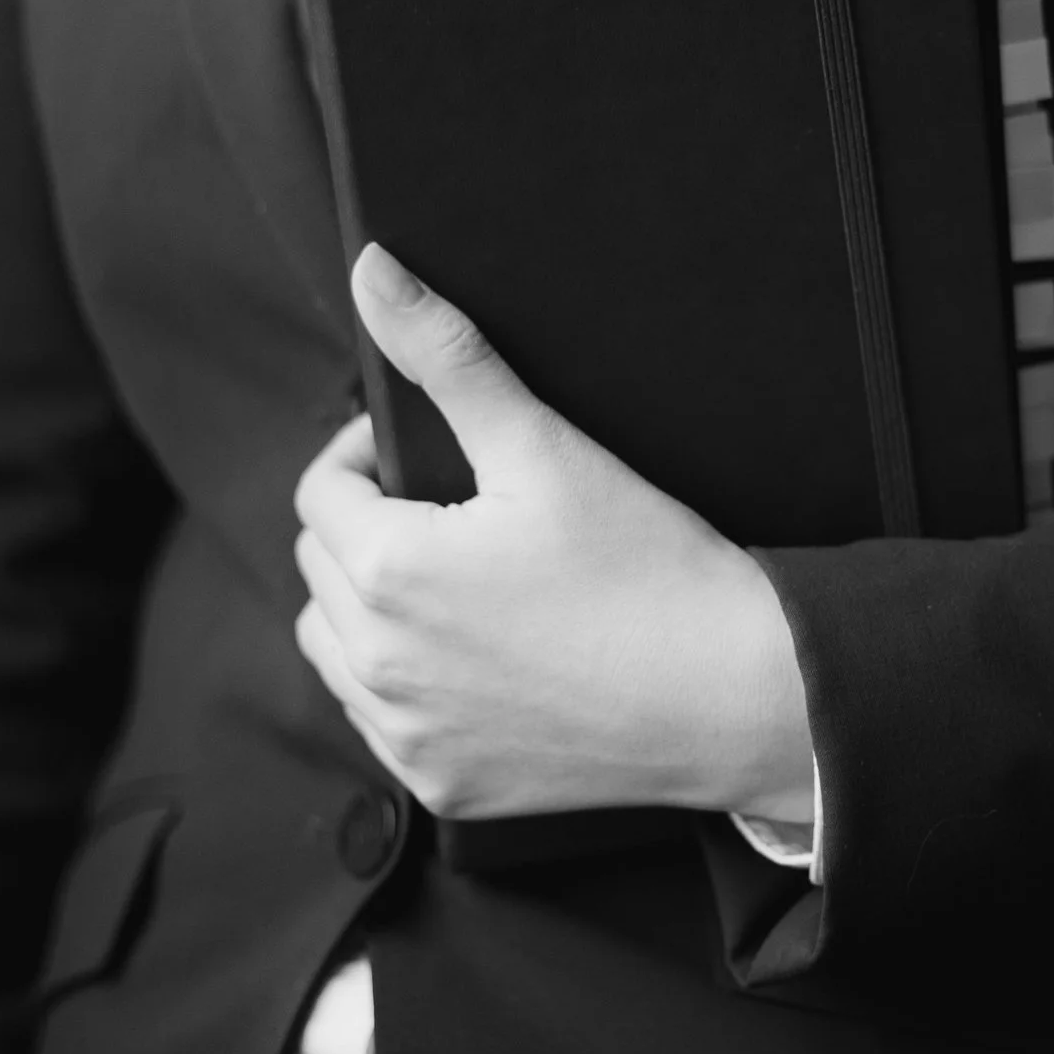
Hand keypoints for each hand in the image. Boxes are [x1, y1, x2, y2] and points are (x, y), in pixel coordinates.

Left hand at [292, 243, 816, 822]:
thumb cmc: (649, 567)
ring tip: (457, 581)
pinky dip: (407, 686)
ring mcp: (406, 735)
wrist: (733, 695)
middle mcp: (377, 664)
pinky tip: (479, 656)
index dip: (366, 455)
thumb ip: (449, 355)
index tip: (431, 453)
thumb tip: (375, 269)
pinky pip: (383, 723)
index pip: (320, 491)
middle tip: (457, 512)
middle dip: (369, 527)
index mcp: (386, 572)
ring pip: (335, 651)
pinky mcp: (443, 784)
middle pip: (320, 568)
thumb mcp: (545, 445)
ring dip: (369, 609)